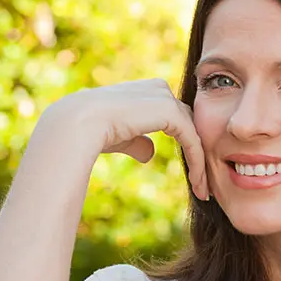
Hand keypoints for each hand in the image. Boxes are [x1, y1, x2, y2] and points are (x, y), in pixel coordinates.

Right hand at [39, 79, 208, 199]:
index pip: (176, 118)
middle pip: (189, 125)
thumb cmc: (91, 131)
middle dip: (198, 154)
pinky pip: (192, 140)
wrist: (78, 124)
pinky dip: (197, 163)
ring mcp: (164, 97)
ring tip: (203, 191)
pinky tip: (198, 184)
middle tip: (202, 185)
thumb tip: (150, 153)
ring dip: (200, 164)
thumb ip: (136, 141)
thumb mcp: (119, 137)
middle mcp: (158, 89)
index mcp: (146, 92)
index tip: (189, 173)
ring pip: (193, 133)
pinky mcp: (169, 111)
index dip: (185, 144)